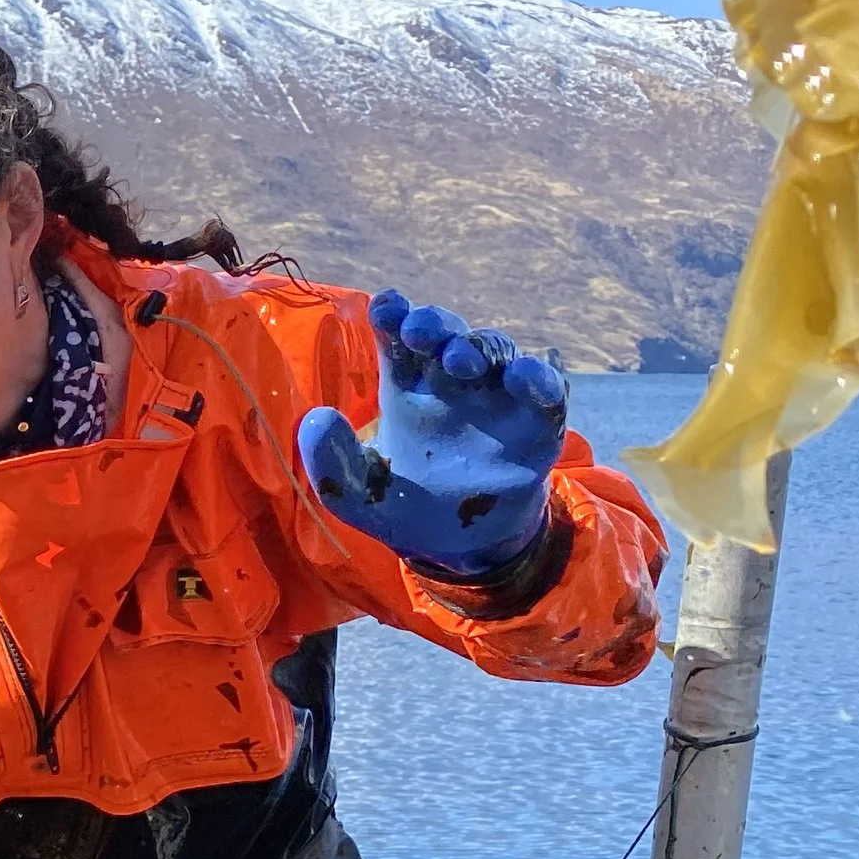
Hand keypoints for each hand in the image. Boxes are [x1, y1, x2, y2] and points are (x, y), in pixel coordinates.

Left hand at [297, 292, 567, 575]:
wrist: (455, 550)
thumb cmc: (402, 508)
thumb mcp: (354, 494)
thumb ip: (331, 462)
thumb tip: (314, 418)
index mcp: (407, 387)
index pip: (399, 335)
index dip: (395, 314)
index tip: (387, 307)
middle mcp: (452, 383)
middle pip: (447, 334)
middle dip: (434, 323)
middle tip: (419, 332)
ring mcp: (496, 399)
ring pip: (495, 351)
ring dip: (479, 346)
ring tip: (460, 361)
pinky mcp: (536, 425)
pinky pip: (544, 391)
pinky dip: (539, 378)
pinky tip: (523, 378)